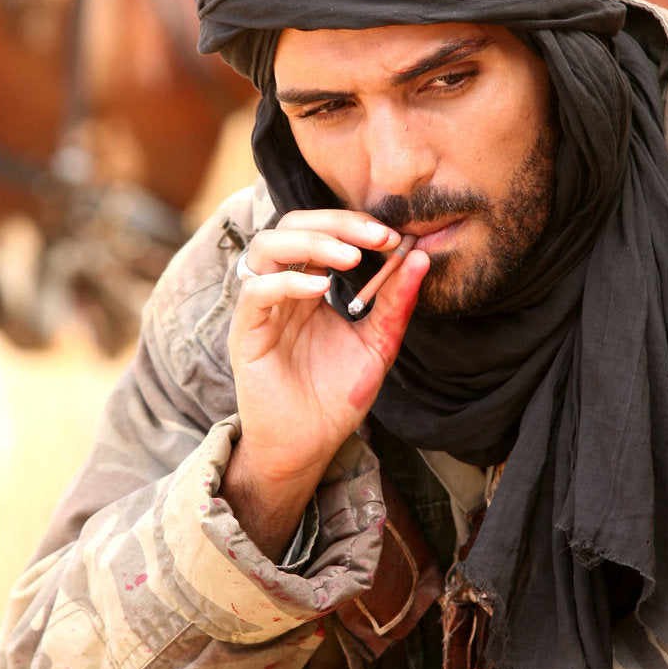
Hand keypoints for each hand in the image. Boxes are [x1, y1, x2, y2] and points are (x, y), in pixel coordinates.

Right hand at [223, 210, 428, 556]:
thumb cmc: (336, 397)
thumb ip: (396, 304)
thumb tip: (420, 257)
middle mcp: (282, 289)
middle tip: (377, 237)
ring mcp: (261, 308)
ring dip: (311, 242)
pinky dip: (288, 281)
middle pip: (292, 225)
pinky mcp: (246, 332)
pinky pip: (256, 291)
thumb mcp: (377, 344)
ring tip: (350, 258)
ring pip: (267, 247)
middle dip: (337, 223)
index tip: (393, 237)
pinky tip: (322, 288)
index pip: (323, 232)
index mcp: (310, 285)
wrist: (309, 445)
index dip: (355, 225)